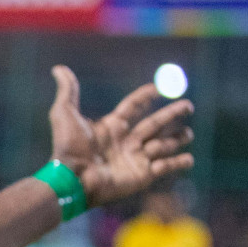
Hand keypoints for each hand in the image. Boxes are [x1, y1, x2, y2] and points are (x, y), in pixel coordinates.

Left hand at [48, 65, 193, 207]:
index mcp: (111, 126)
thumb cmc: (68, 147)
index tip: (159, 88)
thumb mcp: (65, 114)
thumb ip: (68, 91)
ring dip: (177, 139)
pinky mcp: (142, 176)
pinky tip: (189, 158)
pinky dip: (178, 163)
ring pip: (163, 145)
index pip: (133, 106)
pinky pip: (165, 167)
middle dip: (172, 114)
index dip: (145, 96)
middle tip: (188, 105)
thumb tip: (58, 68)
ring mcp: (135, 159)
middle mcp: (126, 141)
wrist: (73, 178)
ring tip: (188, 134)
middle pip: (155, 123)